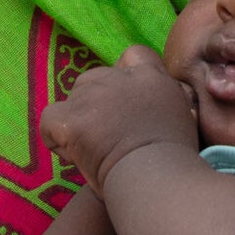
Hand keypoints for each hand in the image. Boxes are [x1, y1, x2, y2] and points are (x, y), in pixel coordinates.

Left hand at [41, 45, 197, 193]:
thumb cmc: (175, 160)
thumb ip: (169, 101)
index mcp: (151, 77)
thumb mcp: (185, 117)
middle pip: (95, 78)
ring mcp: (92, 96)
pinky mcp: (71, 119)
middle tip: (107, 136)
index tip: (126, 105)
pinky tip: (72, 155)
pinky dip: (55, 138)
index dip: (125, 76)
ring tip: (92, 149)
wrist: (156, 178)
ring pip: (73, 98)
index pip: (134, 55)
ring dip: (79, 119)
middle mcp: (119, 78)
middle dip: (96, 104)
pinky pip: (50, 121)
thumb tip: (163, 102)